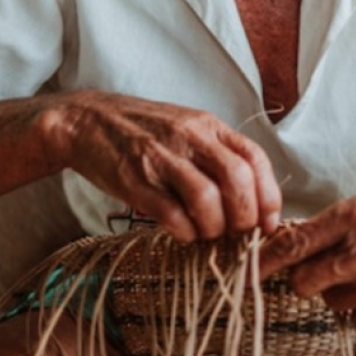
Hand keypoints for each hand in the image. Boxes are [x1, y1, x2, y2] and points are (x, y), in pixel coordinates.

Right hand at [55, 91, 281, 241]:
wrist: (86, 121)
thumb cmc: (144, 131)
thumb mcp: (187, 128)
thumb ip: (218, 154)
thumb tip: (252, 201)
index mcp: (208, 125)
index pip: (254, 158)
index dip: (269, 196)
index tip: (268, 224)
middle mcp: (189, 137)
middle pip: (236, 178)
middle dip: (245, 216)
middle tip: (238, 234)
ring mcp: (160, 158)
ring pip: (206, 198)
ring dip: (214, 227)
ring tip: (208, 235)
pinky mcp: (134, 181)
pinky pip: (171, 214)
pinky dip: (185, 232)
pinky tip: (184, 233)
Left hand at [258, 173, 355, 329]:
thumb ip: (328, 228)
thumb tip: (284, 251)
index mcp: (354, 216)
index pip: (292, 246)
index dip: (262, 263)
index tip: (243, 274)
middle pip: (303, 283)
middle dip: (304, 278)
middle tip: (321, 267)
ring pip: (332, 303)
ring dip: (338, 290)